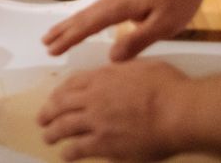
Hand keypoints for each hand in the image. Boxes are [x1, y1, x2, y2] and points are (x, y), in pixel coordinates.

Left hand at [38, 60, 186, 160]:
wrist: (178, 112)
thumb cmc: (169, 87)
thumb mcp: (143, 66)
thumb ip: (125, 68)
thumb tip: (118, 65)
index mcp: (103, 77)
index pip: (72, 83)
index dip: (60, 92)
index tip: (55, 97)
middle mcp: (94, 97)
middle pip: (61, 104)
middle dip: (48, 112)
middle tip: (42, 119)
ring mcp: (96, 121)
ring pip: (64, 127)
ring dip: (52, 133)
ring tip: (48, 137)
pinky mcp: (104, 144)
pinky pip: (78, 149)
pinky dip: (69, 152)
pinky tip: (66, 155)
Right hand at [43, 0, 209, 60]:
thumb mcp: (164, 26)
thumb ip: (137, 41)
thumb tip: (110, 57)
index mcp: (121, 8)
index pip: (89, 25)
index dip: (70, 38)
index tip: (52, 50)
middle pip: (84, 16)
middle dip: (64, 30)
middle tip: (45, 43)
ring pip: (91, 10)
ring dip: (73, 22)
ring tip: (59, 33)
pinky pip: (101, 8)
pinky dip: (88, 16)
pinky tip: (90, 21)